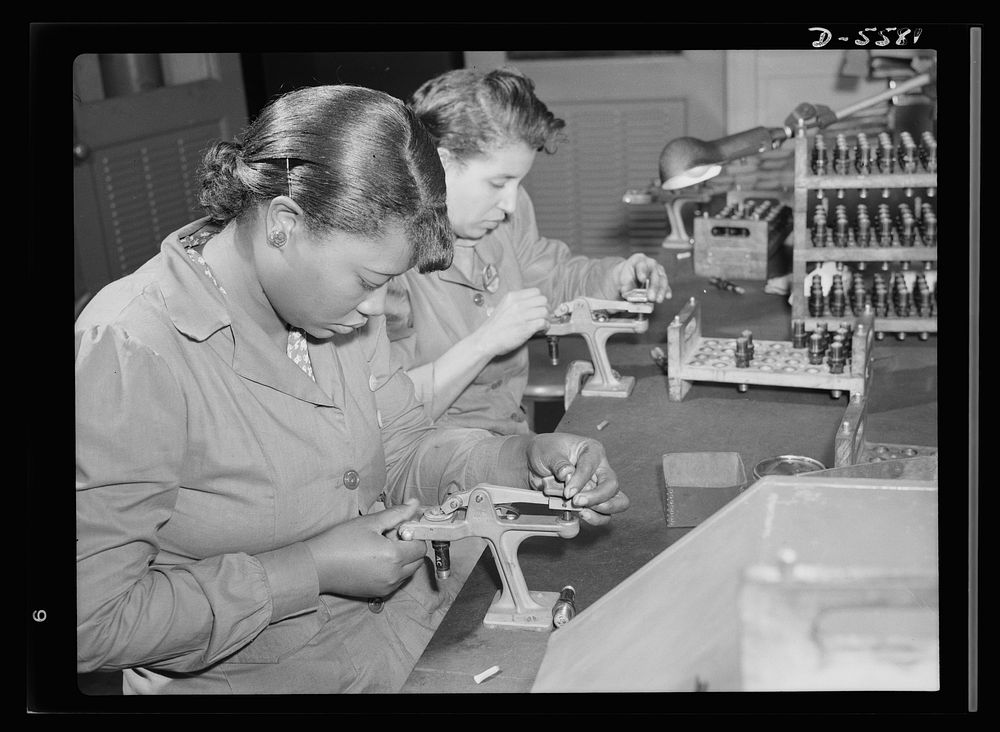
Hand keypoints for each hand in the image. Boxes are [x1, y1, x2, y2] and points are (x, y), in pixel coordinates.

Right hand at [303, 499, 427, 597]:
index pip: (421, 546)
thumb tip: (415, 504)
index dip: (413, 534)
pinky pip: (397, 581)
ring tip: (381, 548)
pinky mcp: (379, 594)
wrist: (317, 566)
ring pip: (408, 571)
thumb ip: (397, 513)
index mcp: (394, 556)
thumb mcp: (370, 522)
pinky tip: (376, 560)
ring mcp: (387, 587)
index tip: (399, 528)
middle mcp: (394, 575)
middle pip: (417, 560)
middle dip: (410, 547)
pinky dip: (394, 570)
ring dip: (403, 559)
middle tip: (390, 536)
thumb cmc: (341, 541)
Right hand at [474, 288, 549, 356]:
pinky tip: (541, 330)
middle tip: (543, 315)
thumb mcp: (503, 306)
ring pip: (545, 311)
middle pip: (543, 300)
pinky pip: (543, 322)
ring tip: (543, 324)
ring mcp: (522, 316)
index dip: (540, 300)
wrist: (486, 339)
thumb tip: (532, 304)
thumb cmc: (494, 326)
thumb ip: (516, 303)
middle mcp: (517, 304)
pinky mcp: (526, 328)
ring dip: (547, 318)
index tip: (539, 307)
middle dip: (546, 308)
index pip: (536, 291)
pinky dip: (546, 326)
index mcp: (512, 297)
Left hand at [525, 433, 628, 525]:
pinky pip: (604, 514)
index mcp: (592, 451)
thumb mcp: (547, 452)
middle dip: (597, 497)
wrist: (537, 464)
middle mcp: (600, 468)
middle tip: (577, 501)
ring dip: (601, 510)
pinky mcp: (593, 501)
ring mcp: (599, 486)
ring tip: (582, 511)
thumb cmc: (546, 451)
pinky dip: (595, 518)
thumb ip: (558, 462)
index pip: (591, 466)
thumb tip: (567, 474)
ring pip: (618, 502)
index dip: (580, 480)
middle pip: (612, 485)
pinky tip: (581, 515)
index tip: (567, 492)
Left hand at [609, 253, 670, 301]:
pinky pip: (666, 285)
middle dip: (653, 286)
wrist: (630, 276)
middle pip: (654, 273)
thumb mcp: (622, 279)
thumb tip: (628, 294)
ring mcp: (658, 270)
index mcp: (638, 260)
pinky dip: (666, 291)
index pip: (641, 265)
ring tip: (658, 300)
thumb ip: (625, 286)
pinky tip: (667, 296)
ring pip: (662, 279)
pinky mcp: (662, 279)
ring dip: (661, 291)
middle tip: (651, 297)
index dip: (642, 272)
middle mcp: (650, 263)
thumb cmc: (626, 277)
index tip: (642, 279)